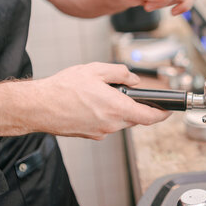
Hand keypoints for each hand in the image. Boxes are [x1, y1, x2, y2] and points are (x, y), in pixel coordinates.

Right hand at [34, 62, 170, 139]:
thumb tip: (134, 80)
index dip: (162, 114)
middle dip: (135, 106)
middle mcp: (111, 124)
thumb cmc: (63, 88)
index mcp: (116, 108)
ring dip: (118, 109)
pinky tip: (91, 104)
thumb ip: (120, 73)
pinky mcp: (90, 135)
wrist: (37, 106)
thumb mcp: (96, 69)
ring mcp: (100, 132)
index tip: (168, 111)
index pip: (149, 117)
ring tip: (100, 95)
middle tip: (124, 92)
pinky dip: (105, 115)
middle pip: (134, 118)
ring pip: (120, 121)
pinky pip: (106, 125)